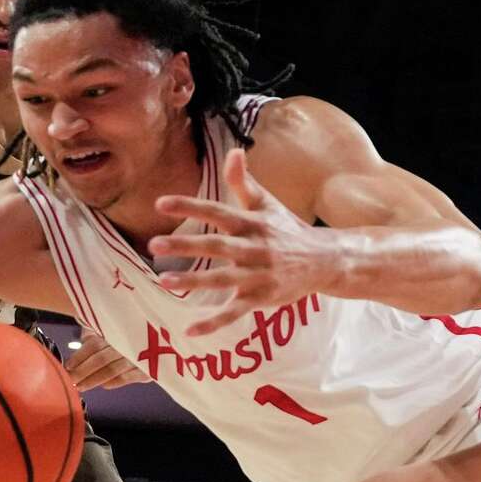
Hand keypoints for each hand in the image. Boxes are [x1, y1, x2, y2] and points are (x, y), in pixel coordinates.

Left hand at [64, 331, 149, 389]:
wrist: (165, 335)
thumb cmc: (132, 331)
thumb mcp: (112, 325)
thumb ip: (94, 332)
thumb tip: (78, 346)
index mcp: (116, 328)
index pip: (94, 344)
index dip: (79, 357)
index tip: (67, 366)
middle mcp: (127, 341)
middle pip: (100, 359)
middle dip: (82, 372)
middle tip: (70, 381)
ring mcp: (139, 355)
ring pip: (111, 370)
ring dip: (94, 380)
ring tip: (81, 387)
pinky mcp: (150, 369)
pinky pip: (128, 378)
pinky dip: (115, 382)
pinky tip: (104, 385)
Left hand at [149, 148, 346, 337]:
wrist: (326, 261)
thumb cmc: (289, 230)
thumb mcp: (267, 205)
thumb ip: (243, 182)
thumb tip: (233, 151)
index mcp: (252, 223)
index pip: (217, 212)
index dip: (189, 207)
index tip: (160, 204)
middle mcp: (254, 248)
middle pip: (216, 246)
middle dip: (185, 246)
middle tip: (154, 245)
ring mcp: (258, 275)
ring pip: (223, 279)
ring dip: (194, 281)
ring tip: (164, 281)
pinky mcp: (262, 298)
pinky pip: (235, 312)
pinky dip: (214, 323)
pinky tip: (190, 330)